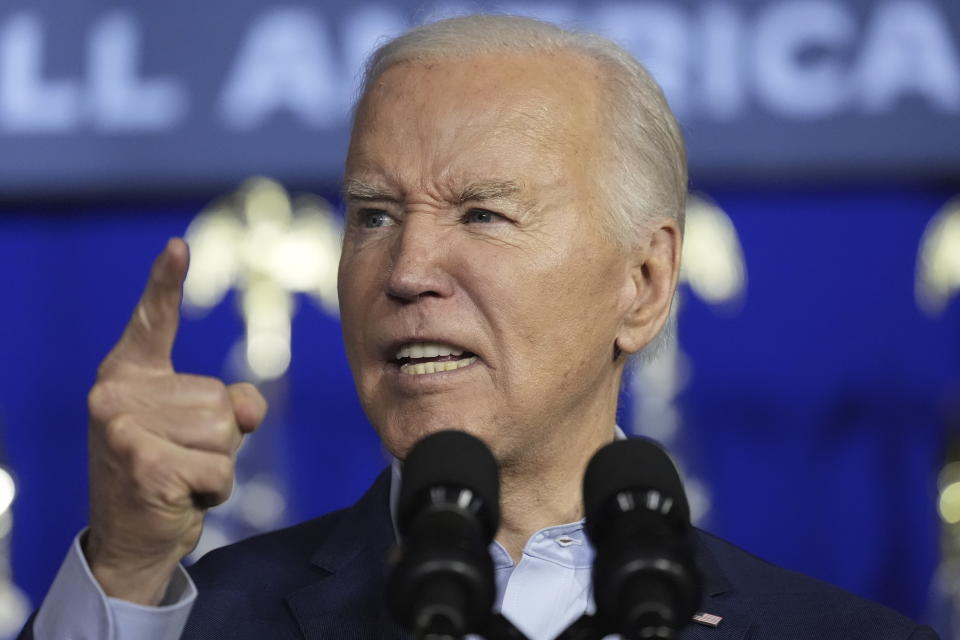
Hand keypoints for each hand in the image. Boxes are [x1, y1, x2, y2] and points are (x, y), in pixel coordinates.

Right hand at [84, 238, 266, 604]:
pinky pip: (220, 469)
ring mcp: (124, 429)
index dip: (165, 283)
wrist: (130, 539)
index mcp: (125, 375)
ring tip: (179, 477)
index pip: (151, 321)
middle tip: (178, 461)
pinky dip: (213, 491)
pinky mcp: (144, 464)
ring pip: (226, 433)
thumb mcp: (196, 430)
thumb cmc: (166, 474)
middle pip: (221, 398)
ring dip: (216, 465)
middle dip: (218, 440)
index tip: (178, 246)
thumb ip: (227, 404)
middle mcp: (115, 394)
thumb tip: (246, 406)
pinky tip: (179, 498)